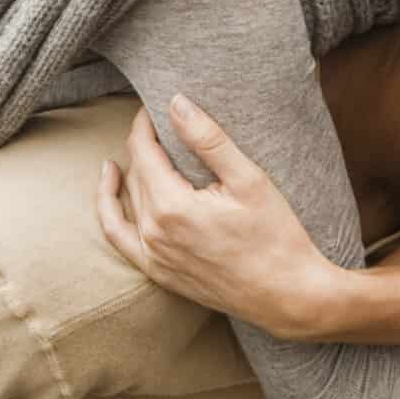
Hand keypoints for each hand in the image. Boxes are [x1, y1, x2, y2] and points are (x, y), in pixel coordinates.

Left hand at [94, 96, 335, 338]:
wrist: (288, 295)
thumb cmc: (276, 237)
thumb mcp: (248, 180)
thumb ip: (208, 139)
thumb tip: (176, 103)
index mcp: (171, 206)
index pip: (142, 150)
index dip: (145, 123)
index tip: (155, 105)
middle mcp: (153, 233)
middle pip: (135, 173)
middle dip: (144, 143)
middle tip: (160, 122)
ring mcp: (153, 257)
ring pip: (129, 200)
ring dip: (131, 169)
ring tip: (141, 146)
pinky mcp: (159, 273)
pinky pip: (119, 236)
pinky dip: (111, 209)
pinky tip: (113, 188)